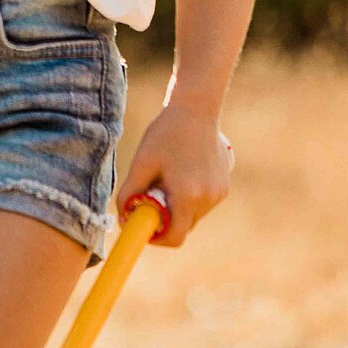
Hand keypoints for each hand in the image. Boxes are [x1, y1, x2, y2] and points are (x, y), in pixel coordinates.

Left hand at [117, 101, 234, 247]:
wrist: (196, 109)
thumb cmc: (166, 133)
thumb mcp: (141, 163)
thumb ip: (129, 194)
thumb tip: (123, 218)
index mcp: (187, 195)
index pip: (175, 238)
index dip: (157, 239)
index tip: (146, 227)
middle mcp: (208, 198)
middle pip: (183, 228)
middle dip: (166, 220)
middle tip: (153, 197)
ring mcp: (219, 193)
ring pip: (193, 216)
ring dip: (178, 208)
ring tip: (170, 179)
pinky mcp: (224, 187)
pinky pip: (203, 204)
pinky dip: (191, 198)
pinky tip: (184, 172)